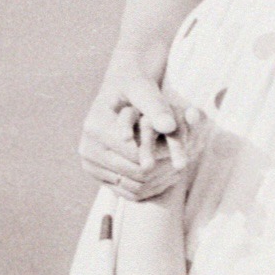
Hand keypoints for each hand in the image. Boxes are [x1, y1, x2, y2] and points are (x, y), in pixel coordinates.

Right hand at [78, 65, 198, 200]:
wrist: (119, 89)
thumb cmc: (133, 83)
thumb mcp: (144, 87)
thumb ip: (156, 105)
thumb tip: (168, 126)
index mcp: (96, 127)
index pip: (135, 154)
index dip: (163, 154)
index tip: (186, 151)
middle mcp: (87, 148)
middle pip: (133, 172)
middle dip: (161, 169)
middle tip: (186, 164)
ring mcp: (90, 164)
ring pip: (132, 186)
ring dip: (158, 181)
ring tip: (180, 170)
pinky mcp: (97, 174)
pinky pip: (126, 191)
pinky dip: (148, 188)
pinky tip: (167, 176)